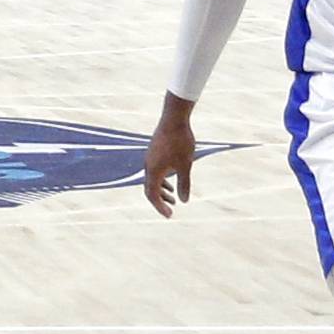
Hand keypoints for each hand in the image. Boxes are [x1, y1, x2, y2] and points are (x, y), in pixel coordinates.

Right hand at [143, 95, 196, 215]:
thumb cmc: (180, 142)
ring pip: (153, 180)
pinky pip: (155, 171)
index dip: (160, 207)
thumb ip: (184, 184)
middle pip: (150, 189)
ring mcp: (150, 158)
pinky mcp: (154, 152)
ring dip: (162, 190)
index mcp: (154, 171)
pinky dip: (162, 180)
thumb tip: (184, 201)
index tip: (170, 215)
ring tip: (174, 197)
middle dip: (160, 201)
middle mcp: (148, 166)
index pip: (152, 195)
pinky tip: (173, 179)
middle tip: (171, 210)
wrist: (174, 119)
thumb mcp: (185, 165)